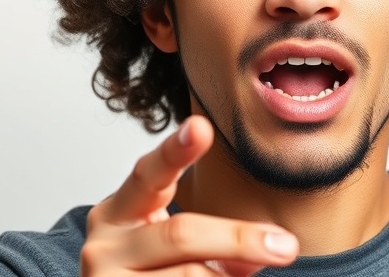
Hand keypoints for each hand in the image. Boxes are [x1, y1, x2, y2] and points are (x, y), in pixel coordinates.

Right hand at [80, 115, 299, 275]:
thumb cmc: (155, 273)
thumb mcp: (178, 247)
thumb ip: (219, 240)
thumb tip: (272, 245)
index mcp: (119, 211)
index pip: (149, 173)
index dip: (176, 150)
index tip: (201, 126)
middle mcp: (103, 244)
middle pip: (181, 233)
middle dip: (238, 239)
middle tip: (285, 246)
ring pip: (190, 275)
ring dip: (226, 276)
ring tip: (247, 271)